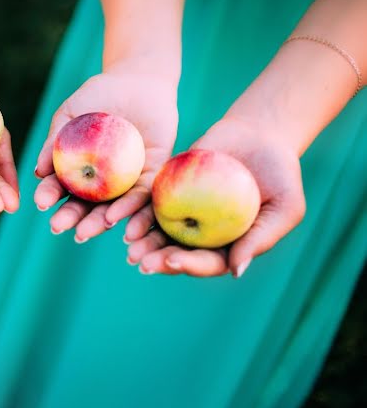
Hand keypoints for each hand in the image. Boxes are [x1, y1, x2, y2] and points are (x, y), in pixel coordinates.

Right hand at [35, 70, 177, 239]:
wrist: (140, 79)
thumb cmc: (100, 93)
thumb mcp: (72, 112)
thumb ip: (55, 139)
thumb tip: (38, 172)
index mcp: (78, 168)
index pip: (61, 187)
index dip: (49, 196)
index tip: (40, 203)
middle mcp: (102, 180)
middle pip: (84, 205)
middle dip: (70, 217)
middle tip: (58, 227)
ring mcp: (127, 180)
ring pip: (112, 208)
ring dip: (97, 223)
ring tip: (83, 233)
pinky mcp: (154, 175)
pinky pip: (142, 197)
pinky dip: (131, 210)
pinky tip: (119, 222)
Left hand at [126, 116, 304, 277]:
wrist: (261, 136)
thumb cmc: (282, 175)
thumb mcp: (285, 208)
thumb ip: (260, 239)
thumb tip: (235, 271)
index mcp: (229, 246)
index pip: (207, 263)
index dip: (189, 266)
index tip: (173, 262)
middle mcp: (203, 235)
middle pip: (177, 253)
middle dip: (158, 259)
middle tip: (140, 262)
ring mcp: (185, 212)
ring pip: (159, 232)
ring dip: (143, 241)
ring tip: (129, 246)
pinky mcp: (170, 190)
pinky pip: (151, 203)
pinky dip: (137, 211)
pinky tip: (123, 216)